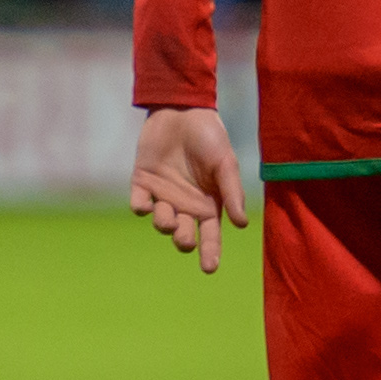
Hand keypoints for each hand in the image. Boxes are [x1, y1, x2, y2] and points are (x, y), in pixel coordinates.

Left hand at [128, 107, 248, 275]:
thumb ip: (232, 192)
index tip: (209, 269)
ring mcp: (163, 196)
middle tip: (184, 238)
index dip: (210, 253)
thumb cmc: (209, 137)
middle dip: (183, 240)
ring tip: (168, 216)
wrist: (181, 110)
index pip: (210, 236)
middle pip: (183, 234)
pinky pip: (138, 204)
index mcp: (208, 204)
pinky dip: (140, 208)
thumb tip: (242, 225)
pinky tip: (145, 206)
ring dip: (164, 223)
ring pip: (161, 222)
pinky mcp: (142, 183)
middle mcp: (186, 205)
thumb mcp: (225, 163)